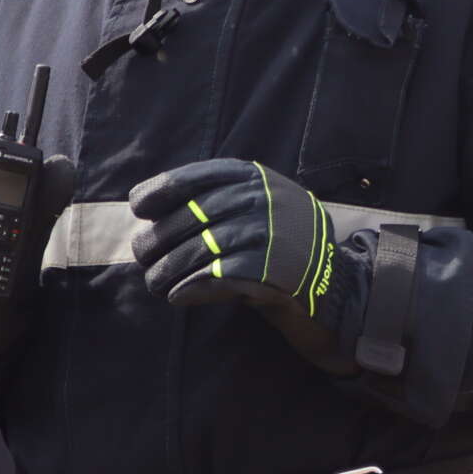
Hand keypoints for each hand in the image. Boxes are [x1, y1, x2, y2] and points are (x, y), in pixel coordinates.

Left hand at [128, 159, 366, 373]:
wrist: (333, 284)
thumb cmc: (280, 244)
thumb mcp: (258, 206)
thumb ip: (217, 199)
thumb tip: (149, 210)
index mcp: (256, 178)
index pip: (196, 177)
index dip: (161, 190)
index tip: (138, 208)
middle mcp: (263, 200)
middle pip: (190, 216)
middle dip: (158, 238)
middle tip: (142, 255)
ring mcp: (269, 234)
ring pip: (197, 249)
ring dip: (167, 269)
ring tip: (154, 281)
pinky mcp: (270, 269)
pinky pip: (215, 278)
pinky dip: (190, 289)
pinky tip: (177, 296)